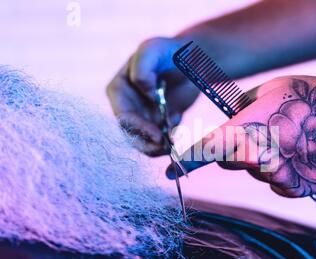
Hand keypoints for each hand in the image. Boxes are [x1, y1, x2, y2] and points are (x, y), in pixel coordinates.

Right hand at [107, 37, 198, 155]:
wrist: (192, 60)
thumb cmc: (169, 51)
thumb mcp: (153, 49)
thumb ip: (143, 67)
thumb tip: (144, 91)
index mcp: (118, 90)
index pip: (124, 116)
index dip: (139, 128)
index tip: (158, 136)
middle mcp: (127, 106)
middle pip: (132, 134)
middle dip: (148, 143)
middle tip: (167, 147)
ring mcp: (142, 117)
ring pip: (145, 141)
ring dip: (158, 146)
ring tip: (173, 141)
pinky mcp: (158, 124)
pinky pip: (161, 139)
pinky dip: (170, 136)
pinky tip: (178, 117)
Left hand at [166, 76, 315, 197]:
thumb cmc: (314, 97)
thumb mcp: (272, 89)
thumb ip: (244, 108)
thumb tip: (234, 120)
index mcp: (246, 132)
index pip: (205, 151)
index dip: (185, 162)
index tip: (171, 171)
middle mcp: (258, 160)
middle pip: (229, 161)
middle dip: (236, 150)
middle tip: (262, 132)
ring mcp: (278, 177)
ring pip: (255, 172)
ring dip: (263, 160)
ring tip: (293, 139)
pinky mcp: (297, 189)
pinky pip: (277, 182)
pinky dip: (283, 171)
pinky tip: (303, 155)